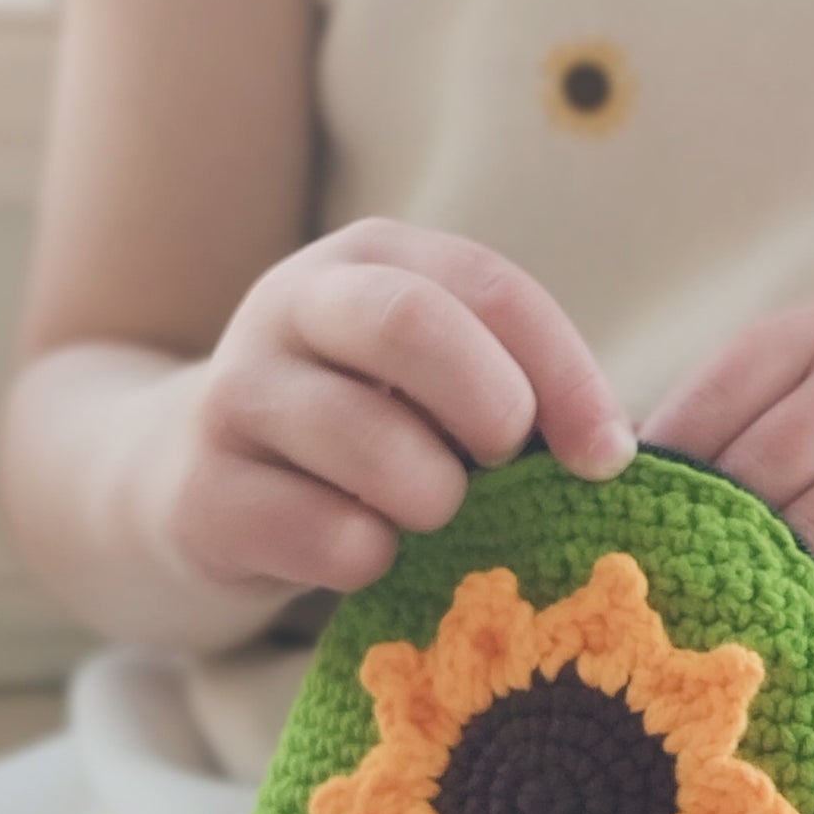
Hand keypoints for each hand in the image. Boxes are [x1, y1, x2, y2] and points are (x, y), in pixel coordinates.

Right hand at [165, 218, 635, 595]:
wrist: (194, 482)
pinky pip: (317, 530)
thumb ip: (519, 395)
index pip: (491, 288)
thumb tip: (619, 454)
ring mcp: (235, 392)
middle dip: (490, 406)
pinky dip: (370, 556)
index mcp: (373, 257)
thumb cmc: (366, 427)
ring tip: (433, 512)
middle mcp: (294, 303)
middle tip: (510, 466)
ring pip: (361, 433)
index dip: (565, 372)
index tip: (610, 457)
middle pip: (410, 324)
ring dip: (431, 495)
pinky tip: (369, 553)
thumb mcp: (437, 383)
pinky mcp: (199, 492)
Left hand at [639, 303, 813, 656]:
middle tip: (710, 588)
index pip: (714, 401)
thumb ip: (696, 445)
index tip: (648, 532)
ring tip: (781, 605)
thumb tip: (565, 470)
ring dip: (795, 582)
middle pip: (768, 468)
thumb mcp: (780, 438)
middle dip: (734, 538)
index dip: (672, 477)